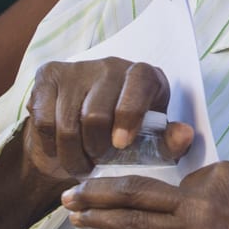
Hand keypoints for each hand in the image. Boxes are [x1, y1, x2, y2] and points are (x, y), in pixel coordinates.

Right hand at [23, 57, 193, 183]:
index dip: (129, 116)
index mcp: (145, 76)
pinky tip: (60, 148)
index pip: (138, 85)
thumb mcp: (152, 142)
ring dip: (72, 155)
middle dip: (96, 149)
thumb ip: (169, 142)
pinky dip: (50, 145)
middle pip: (96, 113)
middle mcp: (112, 65)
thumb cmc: (127, 135)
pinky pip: (43, 120)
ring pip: (67, 122)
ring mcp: (78, 68)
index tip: (121, 144)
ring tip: (81, 164)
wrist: (82, 130)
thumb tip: (185, 134)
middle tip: (97, 162)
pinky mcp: (48, 75)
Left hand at [61, 162, 228, 228]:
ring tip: (74, 216)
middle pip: (143, 191)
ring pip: (138, 223)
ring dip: (100, 218)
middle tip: (74, 190)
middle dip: (102, 190)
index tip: (181, 203)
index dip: (182, 192)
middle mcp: (204, 200)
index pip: (188, 178)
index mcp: (226, 175)